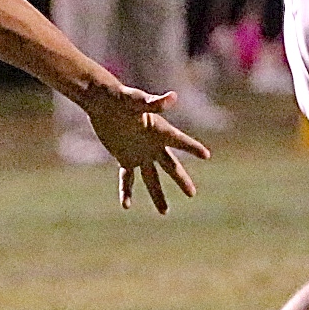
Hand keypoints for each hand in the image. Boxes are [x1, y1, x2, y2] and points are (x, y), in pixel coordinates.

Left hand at [84, 85, 210, 213]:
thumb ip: (154, 102)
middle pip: (170, 166)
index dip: (193, 148)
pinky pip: (127, 178)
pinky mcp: (125, 157)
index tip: (206, 155)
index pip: (180, 141)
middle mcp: (153, 144)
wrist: (102, 101)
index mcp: (160, 130)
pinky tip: (126, 206)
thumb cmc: (120, 97)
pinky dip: (127, 191)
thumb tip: (172, 97)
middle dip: (181, 180)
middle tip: (192, 194)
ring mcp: (140, 153)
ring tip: (164, 212)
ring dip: (157, 195)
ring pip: (151, 178)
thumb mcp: (136, 100)